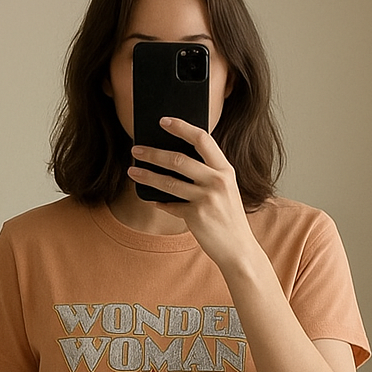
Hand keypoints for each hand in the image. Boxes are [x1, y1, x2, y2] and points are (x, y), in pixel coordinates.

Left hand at [128, 117, 259, 275]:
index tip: (163, 121)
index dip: (181, 127)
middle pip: (179, 159)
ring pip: (169, 182)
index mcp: (226, 169)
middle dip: (153, 153)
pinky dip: (160, 202)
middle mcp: (217, 181)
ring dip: (147, 175)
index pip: (202, 139)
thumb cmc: (229, 218)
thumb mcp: (226, 190)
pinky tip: (151, 199)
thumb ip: (208, 174)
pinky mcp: (197, 216)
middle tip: (136, 149)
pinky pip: (171, 205)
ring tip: (132, 171)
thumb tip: (176, 160)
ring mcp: (207, 199)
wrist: (239, 250)